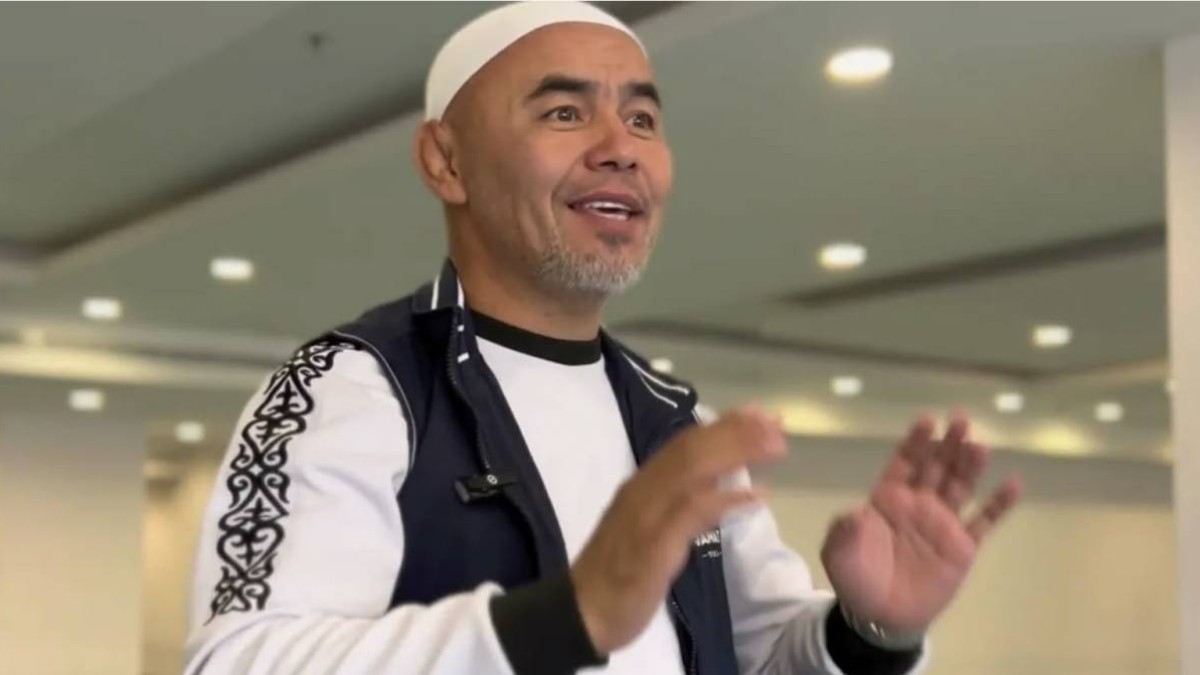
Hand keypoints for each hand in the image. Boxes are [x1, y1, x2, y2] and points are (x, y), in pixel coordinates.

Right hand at [571, 407, 785, 653]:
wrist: (581, 612)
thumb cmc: (613, 574)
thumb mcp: (646, 529)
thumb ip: (675, 505)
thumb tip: (714, 486)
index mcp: (641, 485)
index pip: (684, 444)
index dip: (722, 426)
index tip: (756, 414)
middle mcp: (643, 490)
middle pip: (693, 448)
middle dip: (737, 431)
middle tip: (776, 421)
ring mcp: (648, 514)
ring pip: (694, 469)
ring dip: (737, 453)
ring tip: (774, 446)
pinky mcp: (654, 543)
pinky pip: (693, 511)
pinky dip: (726, 499)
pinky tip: (757, 496)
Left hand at [821, 413, 1021, 634]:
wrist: (881, 617)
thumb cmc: (857, 579)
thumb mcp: (839, 554)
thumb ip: (844, 531)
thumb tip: (852, 515)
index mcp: (888, 499)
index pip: (904, 462)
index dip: (916, 443)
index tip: (928, 421)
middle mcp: (918, 504)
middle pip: (936, 467)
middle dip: (947, 444)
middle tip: (961, 420)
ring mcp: (942, 523)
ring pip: (960, 487)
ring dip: (970, 466)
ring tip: (980, 446)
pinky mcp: (963, 546)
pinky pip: (984, 521)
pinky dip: (999, 504)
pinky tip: (1013, 484)